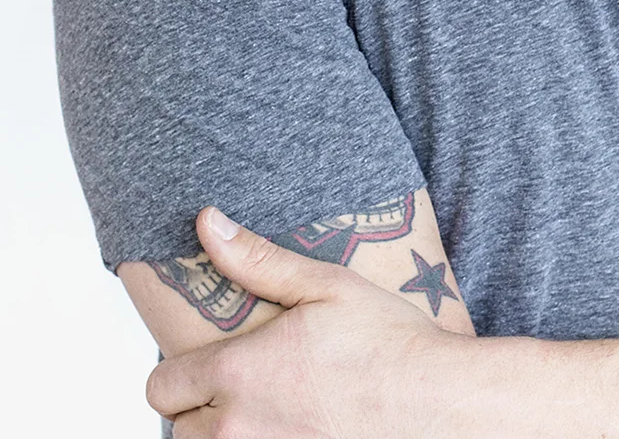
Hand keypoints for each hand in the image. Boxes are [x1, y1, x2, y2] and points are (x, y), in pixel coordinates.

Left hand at [146, 205, 461, 436]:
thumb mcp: (323, 286)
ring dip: (225, 433)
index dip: (181, 371)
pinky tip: (291, 429)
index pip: (161, 385)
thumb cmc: (387, 344)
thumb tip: (206, 222)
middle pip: (178, 427)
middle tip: (246, 386)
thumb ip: (255, 259)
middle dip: (202, 407)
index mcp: (238, 373)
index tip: (211, 363)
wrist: (435, 405)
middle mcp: (237, 429)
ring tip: (267, 411)